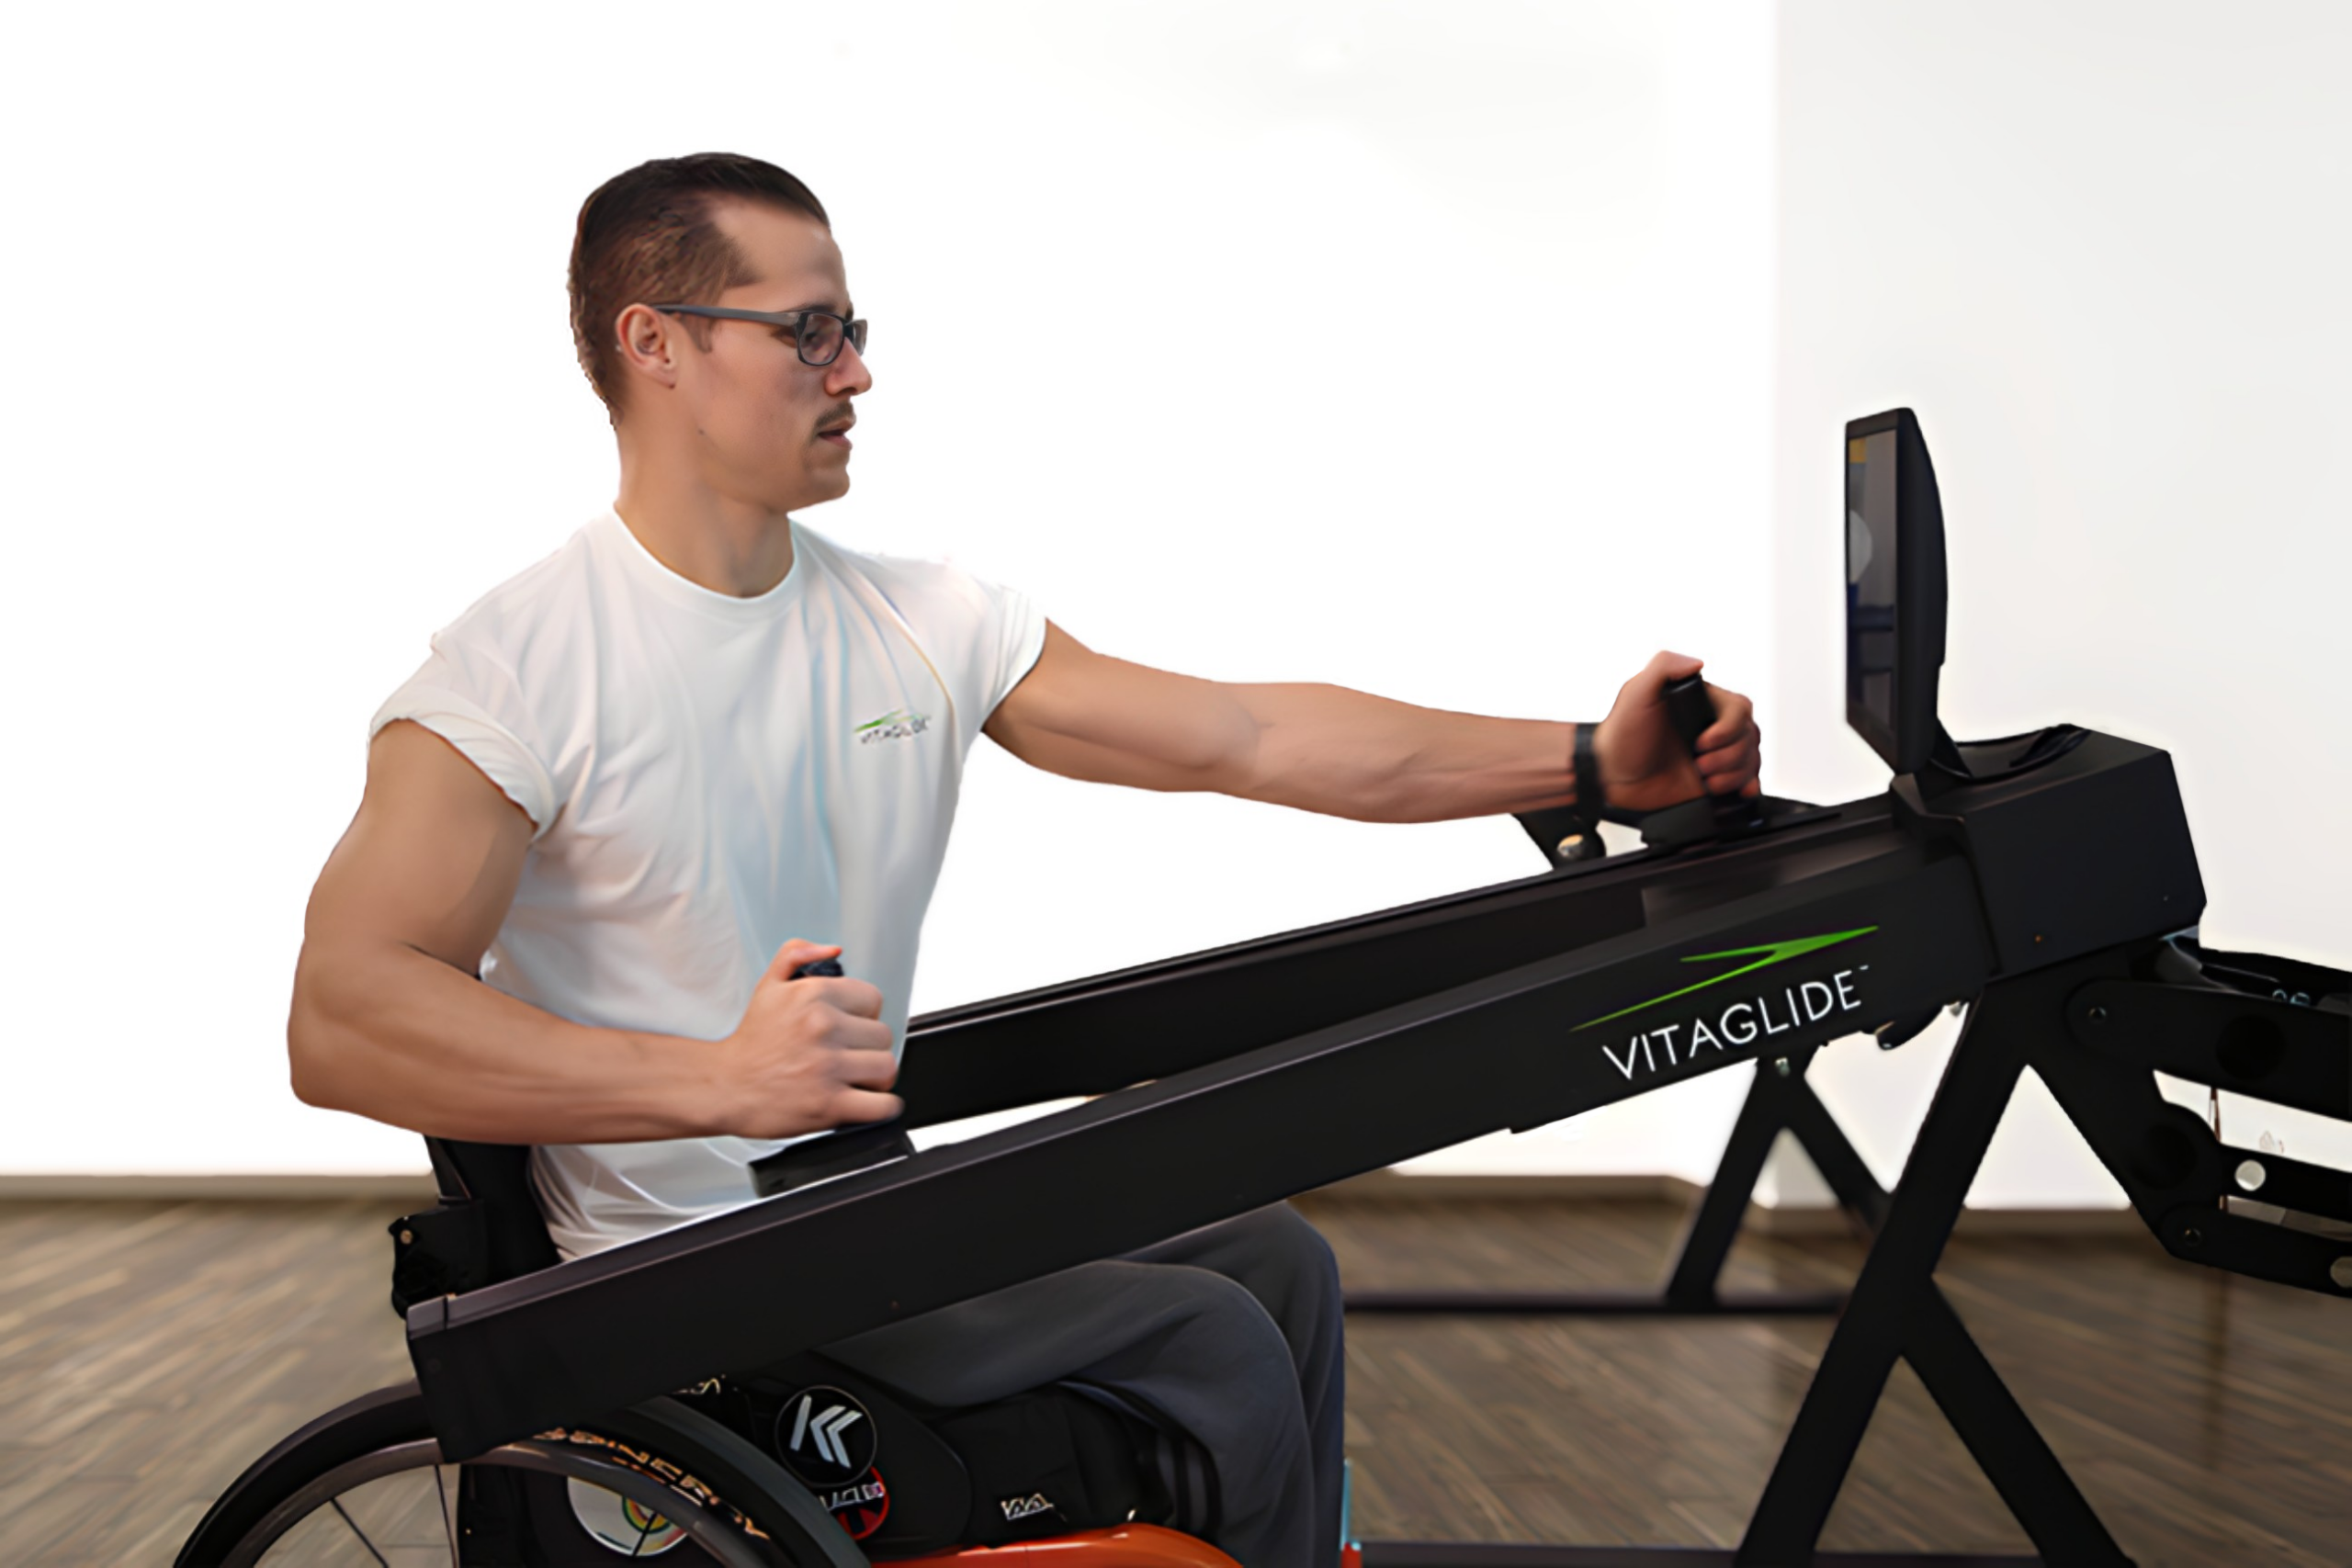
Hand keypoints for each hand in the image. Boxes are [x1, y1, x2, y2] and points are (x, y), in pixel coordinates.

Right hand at [711, 939, 901, 1139]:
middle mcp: (823, 1027)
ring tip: (856, 1078)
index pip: (874, 999)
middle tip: (848, 1056)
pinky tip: (866, 1101)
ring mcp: (828, 1067)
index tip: (849, 1027)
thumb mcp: (768, 986)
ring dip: (876, 1077)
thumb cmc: (751, 1043)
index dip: (863, 1015)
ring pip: (887, 1067)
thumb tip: (833, 949)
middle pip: (883, 1035)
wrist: (724, 1086)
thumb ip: (797, 955)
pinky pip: (883, 1104)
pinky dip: (882, 1106)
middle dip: (868, 1047)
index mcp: (813, 995)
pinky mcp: (829, 1104)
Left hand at [1591, 650, 1762, 813]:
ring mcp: (1715, 754)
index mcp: (1700, 703)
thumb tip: (1698, 663)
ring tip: (1702, 778)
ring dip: (1731, 774)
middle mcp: (1711, 727)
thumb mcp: (1636, 692)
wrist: (1612, 778)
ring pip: (1751, 759)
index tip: (1701, 743)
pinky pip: (1747, 780)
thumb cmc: (1620, 735)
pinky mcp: (1715, 778)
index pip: (1740, 709)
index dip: (1728, 729)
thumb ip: (1664, 667)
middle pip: (1750, 736)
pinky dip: (1747, 785)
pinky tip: (1738, 790)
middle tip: (1697, 764)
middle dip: (1728, 756)